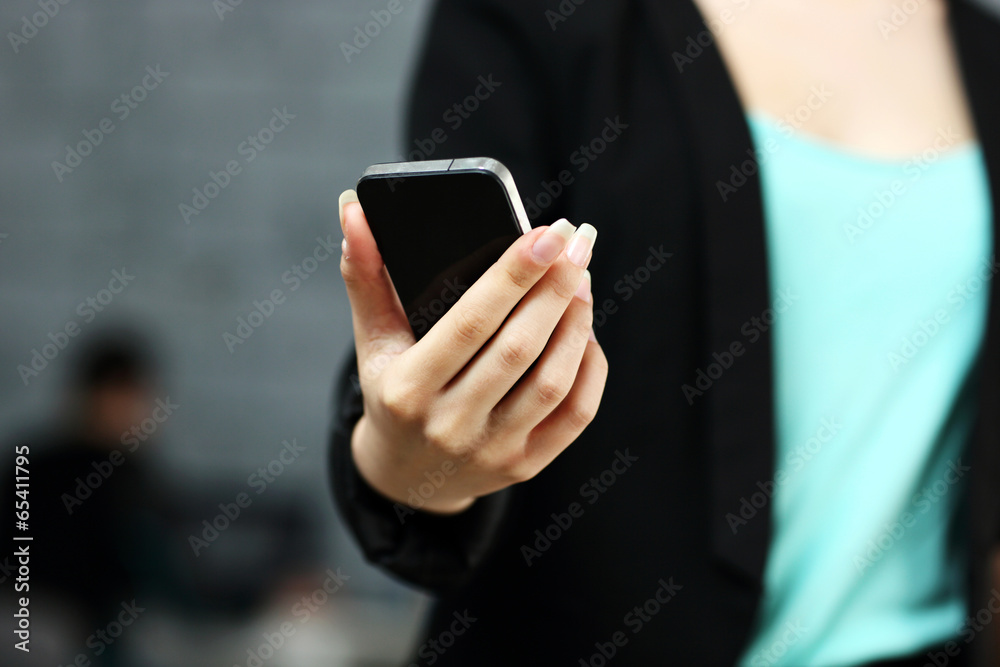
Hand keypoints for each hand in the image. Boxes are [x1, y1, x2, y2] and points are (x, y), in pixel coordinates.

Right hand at [338, 189, 607, 514]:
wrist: (406, 477)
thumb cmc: (392, 391)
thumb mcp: (372, 339)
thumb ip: (365, 273)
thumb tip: (353, 207)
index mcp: (408, 389)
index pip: (470, 323)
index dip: (512, 275)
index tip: (545, 233)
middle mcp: (450, 425)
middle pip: (518, 348)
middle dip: (554, 288)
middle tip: (576, 242)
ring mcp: (491, 450)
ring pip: (552, 381)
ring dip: (576, 323)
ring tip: (581, 279)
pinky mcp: (525, 464)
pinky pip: (575, 413)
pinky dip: (589, 366)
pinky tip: (585, 330)